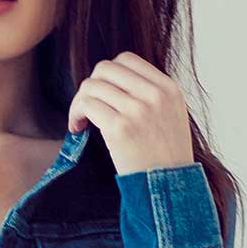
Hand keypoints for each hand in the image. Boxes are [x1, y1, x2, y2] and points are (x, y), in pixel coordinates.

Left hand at [68, 52, 194, 174]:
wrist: (170, 187)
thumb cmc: (165, 158)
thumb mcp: (171, 116)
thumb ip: (150, 95)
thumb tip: (113, 82)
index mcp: (168, 88)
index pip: (127, 59)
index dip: (108, 75)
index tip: (104, 95)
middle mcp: (155, 95)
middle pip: (106, 68)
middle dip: (91, 86)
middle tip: (88, 108)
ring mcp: (138, 110)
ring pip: (92, 85)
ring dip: (79, 102)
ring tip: (81, 121)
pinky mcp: (121, 128)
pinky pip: (88, 105)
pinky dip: (76, 115)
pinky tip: (78, 129)